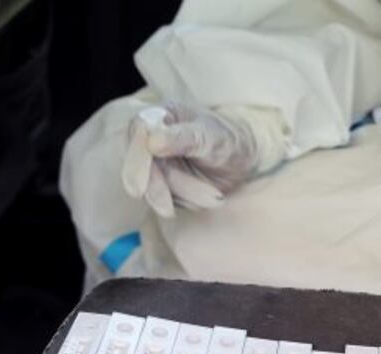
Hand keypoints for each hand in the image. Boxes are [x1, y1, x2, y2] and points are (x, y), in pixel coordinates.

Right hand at [121, 103, 258, 217]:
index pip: (137, 134)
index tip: (139, 188)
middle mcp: (152, 138)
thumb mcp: (210, 136)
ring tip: (215, 196)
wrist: (244, 160)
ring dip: (185, 195)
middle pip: (139, 167)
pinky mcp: (164, 183)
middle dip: (157, 189)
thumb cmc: (228, 139)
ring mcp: (156, 162)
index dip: (136, 162)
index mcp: (159, 116)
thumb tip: (152, 141)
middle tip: (168, 210)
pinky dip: (188, 202)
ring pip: (154, 187)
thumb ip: (182, 138)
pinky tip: (209, 197)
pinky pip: (167, 199)